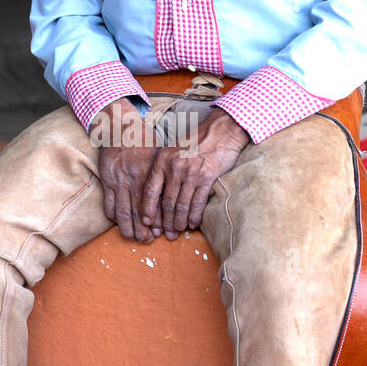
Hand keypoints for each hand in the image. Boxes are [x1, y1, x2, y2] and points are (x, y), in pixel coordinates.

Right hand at [93, 98, 164, 242]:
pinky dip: (113, 216)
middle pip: (139, 212)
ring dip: (127, 227)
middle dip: (143, 229)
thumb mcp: (160, 152)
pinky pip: (109, 204)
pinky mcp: (107, 181)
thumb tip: (177, 188)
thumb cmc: (143, 138)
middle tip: (148, 240)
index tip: (162, 230)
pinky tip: (118, 222)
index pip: (155, 203)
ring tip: (132, 237)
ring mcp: (119, 181)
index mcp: (150, 174)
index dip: (158, 219)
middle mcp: (135, 180)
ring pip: (123, 212)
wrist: (120, 126)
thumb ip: (166, 171)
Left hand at [140, 107, 250, 239]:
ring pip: (181, 205)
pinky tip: (193, 224)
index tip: (146, 222)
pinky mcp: (207, 177)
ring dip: (179, 222)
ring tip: (177, 231)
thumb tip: (156, 192)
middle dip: (165, 221)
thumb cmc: (195, 141)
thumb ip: (163, 167)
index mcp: (162, 160)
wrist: (220, 131)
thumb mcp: (173, 149)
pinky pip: (198, 202)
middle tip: (165, 234)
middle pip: (166, 202)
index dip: (147, 208)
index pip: (150, 190)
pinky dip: (195, 216)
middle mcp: (174, 167)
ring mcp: (191, 173)